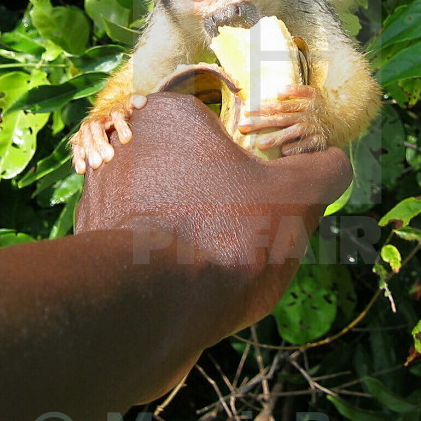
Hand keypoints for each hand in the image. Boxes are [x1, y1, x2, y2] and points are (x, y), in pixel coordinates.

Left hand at [75, 92, 351, 334]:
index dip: (246, 170)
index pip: (220, 133)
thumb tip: (333, 162)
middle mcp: (122, 140)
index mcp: (170, 114)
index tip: (254, 200)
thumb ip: (324, 171)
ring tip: (208, 263)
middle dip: (212, 201)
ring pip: (161, 204)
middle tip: (235, 236)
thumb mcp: (297, 197)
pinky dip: (156, 256)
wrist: (148, 307)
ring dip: (184, 228)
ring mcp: (97, 188)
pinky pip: (135, 239)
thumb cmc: (224, 235)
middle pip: (188, 170)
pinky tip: (177, 280)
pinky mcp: (87, 234)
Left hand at [238, 84, 325, 153]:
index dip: (261, 108)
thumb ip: (296, 91)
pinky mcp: (320, 142)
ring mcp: (312, 129)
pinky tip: (284, 152)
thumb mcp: (313, 94)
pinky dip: (297, 148)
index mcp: (301, 105)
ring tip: (260, 144)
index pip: (278, 106)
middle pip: (279, 119)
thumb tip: (279, 92)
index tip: (245, 112)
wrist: (345, 120)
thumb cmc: (321, 109)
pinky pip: (307, 145)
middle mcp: (305, 116)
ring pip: (292, 132)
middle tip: (242, 128)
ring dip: (276, 138)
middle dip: (260, 123)